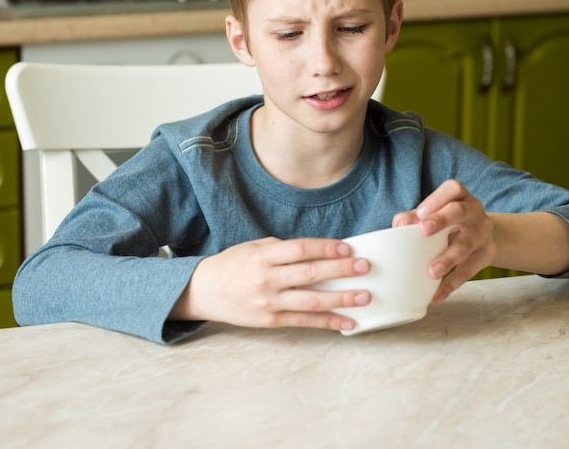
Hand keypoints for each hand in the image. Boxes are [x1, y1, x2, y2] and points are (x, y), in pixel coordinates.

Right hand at [170, 237, 370, 331]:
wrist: (204, 291)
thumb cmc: (232, 265)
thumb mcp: (254, 247)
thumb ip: (282, 249)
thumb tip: (317, 252)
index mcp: (263, 256)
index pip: (300, 249)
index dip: (325, 248)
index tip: (347, 247)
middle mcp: (267, 279)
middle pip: (310, 274)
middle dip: (341, 270)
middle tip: (365, 267)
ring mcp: (269, 302)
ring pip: (311, 301)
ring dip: (341, 298)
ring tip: (364, 296)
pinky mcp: (270, 321)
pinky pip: (304, 322)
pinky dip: (328, 322)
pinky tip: (347, 322)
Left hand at [393, 179, 496, 302]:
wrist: (481, 234)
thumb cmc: (448, 221)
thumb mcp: (434, 214)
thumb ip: (414, 218)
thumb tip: (397, 227)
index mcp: (459, 196)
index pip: (452, 189)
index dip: (437, 200)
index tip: (421, 213)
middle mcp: (474, 211)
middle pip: (460, 212)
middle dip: (442, 220)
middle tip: (424, 231)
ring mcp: (483, 233)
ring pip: (467, 244)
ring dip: (448, 259)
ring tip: (431, 272)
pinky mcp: (487, 255)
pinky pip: (469, 271)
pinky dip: (451, 284)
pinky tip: (437, 294)